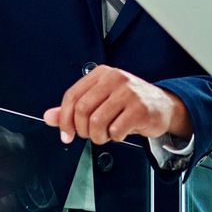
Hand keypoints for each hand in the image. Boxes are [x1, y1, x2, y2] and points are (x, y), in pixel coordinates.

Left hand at [43, 65, 191, 145]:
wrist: (163, 106)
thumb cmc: (129, 103)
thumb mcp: (100, 100)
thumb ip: (73, 108)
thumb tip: (49, 116)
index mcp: (102, 74)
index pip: (72, 96)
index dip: (64, 119)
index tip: (66, 133)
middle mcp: (115, 78)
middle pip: (82, 110)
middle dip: (82, 130)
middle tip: (91, 134)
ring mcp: (129, 92)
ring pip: (97, 123)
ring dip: (98, 136)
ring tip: (106, 134)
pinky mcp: (140, 108)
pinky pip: (115, 131)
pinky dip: (115, 137)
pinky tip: (121, 131)